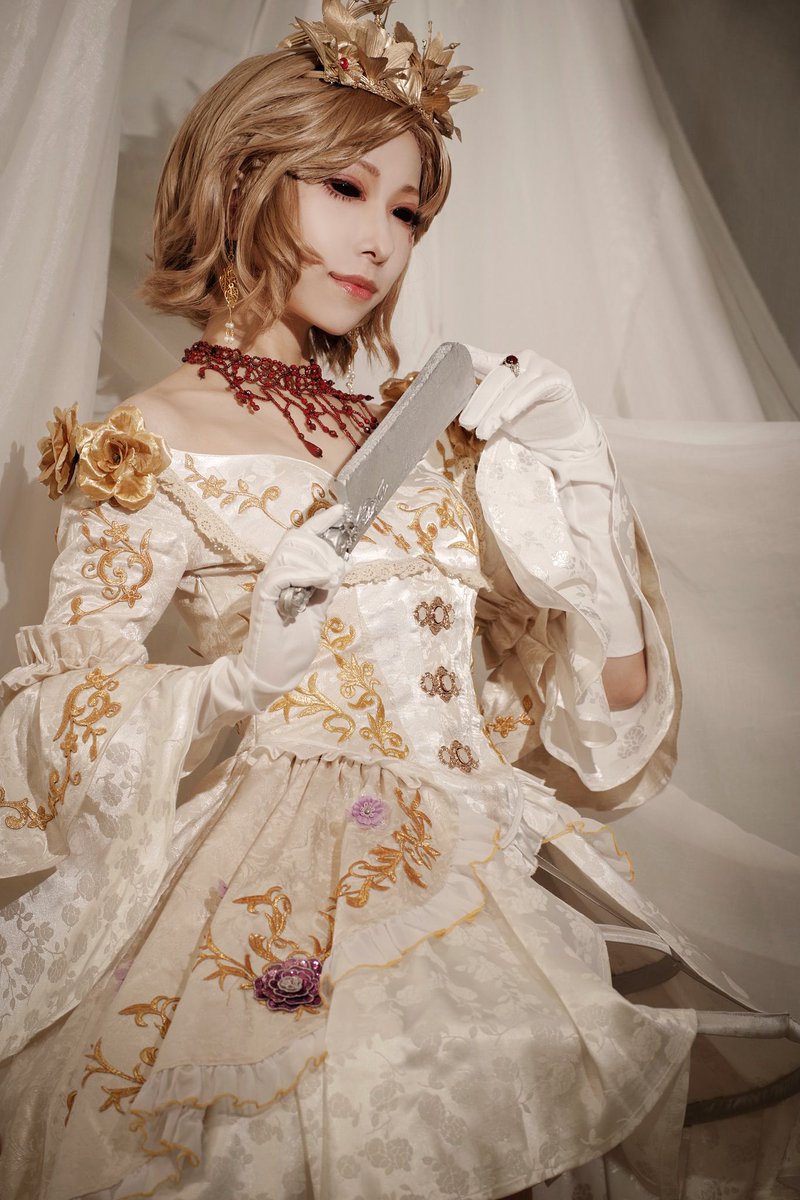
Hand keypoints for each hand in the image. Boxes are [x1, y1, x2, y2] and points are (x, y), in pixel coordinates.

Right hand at [240, 504, 347, 695]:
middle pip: (297, 539)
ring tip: (329, 581)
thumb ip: (327, 588)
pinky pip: (283, 572)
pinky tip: (319, 583)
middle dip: (324, 547)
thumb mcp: (318, 612)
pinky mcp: (264, 598)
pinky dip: (306, 573)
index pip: (302, 540)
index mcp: (287, 577)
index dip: (320, 522)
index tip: (342, 510)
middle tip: (336, 570)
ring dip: (317, 560)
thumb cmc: (291, 648)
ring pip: (290, 551)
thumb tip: (342, 562)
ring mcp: (268, 585)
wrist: (271, 675)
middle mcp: (275, 575)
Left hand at [459, 346, 586, 445]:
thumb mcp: (498, 412)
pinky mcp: (558, 377)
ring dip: (496, 411)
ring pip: (513, 387)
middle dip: (480, 403)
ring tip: (484, 431)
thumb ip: (483, 401)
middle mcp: (524, 359)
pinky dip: (519, 402)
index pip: (484, 360)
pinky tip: (507, 416)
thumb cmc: (527, 422)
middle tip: (467, 424)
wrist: (560, 437)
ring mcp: (542, 366)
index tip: (452, 353)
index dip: (469, 356)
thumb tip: (456, 400)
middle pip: (496, 379)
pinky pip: (535, 389)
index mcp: (507, 363)